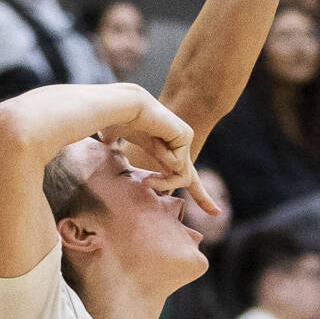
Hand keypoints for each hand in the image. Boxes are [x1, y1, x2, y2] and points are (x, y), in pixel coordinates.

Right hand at [114, 93, 216, 213]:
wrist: (123, 106)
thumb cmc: (115, 120)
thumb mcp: (116, 144)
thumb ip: (116, 151)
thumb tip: (105, 144)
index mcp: (162, 148)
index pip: (178, 171)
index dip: (193, 190)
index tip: (214, 211)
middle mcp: (175, 145)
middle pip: (190, 178)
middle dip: (204, 198)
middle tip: (213, 212)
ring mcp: (182, 140)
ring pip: (181, 176)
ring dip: (162, 182)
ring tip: (147, 181)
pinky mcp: (185, 137)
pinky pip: (177, 164)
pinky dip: (163, 159)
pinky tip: (155, 141)